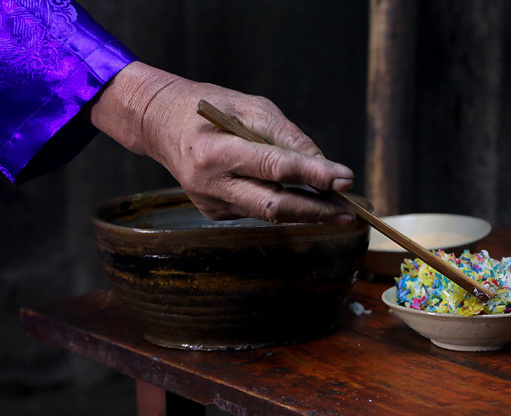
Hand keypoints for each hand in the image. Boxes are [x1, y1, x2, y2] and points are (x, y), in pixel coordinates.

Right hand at [88, 62, 354, 223]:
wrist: (160, 124)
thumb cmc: (209, 106)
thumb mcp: (251, 107)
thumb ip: (287, 136)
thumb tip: (324, 166)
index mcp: (215, 151)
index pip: (275, 169)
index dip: (314, 176)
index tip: (345, 179)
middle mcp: (211, 184)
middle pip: (274, 207)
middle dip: (316, 211)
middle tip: (350, 213)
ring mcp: (211, 203)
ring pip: (269, 214)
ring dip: (307, 212)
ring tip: (340, 211)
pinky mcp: (215, 213)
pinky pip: (258, 211)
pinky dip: (283, 205)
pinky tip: (302, 199)